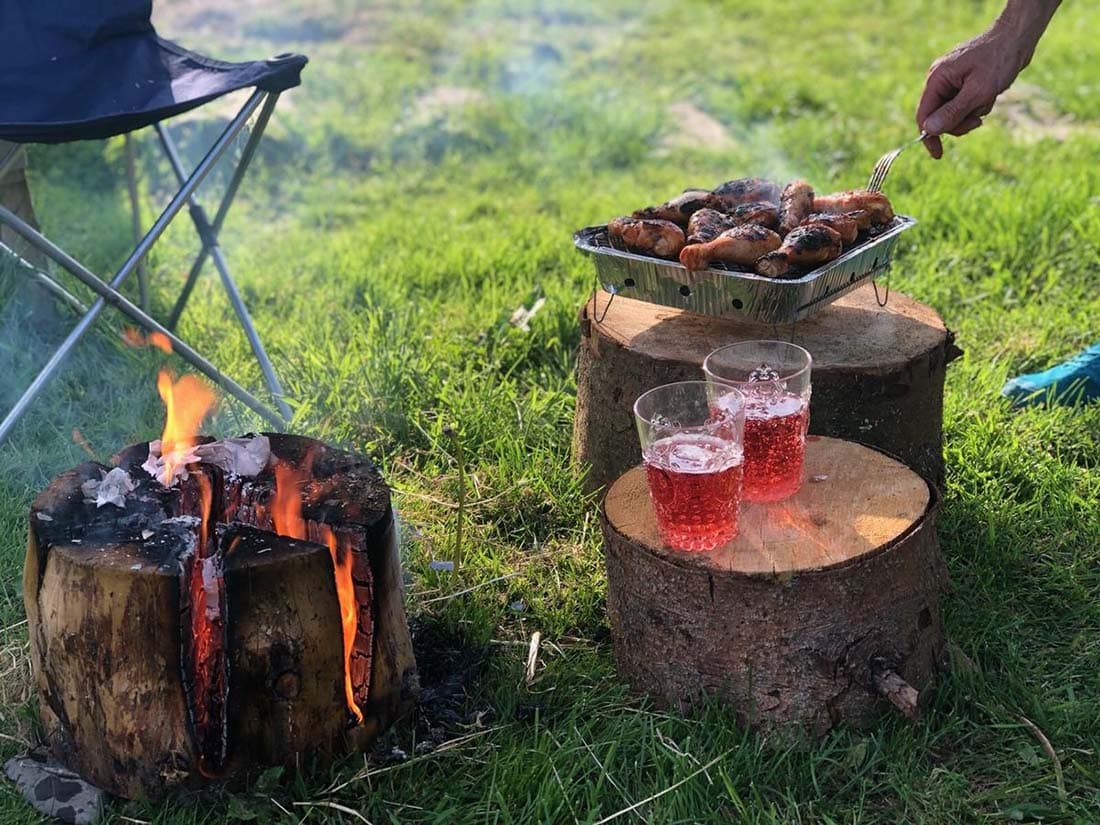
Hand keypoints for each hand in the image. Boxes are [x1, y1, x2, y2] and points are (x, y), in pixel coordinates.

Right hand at [915, 26, 1034, 158]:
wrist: (1017, 37)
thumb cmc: (999, 60)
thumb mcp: (978, 91)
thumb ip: (953, 112)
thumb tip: (929, 130)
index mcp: (937, 80)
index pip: (924, 116)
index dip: (929, 137)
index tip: (938, 155)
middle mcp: (939, 80)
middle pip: (939, 117)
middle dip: (959, 122)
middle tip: (979, 121)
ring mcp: (951, 80)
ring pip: (953, 112)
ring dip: (971, 113)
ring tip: (988, 99)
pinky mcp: (963, 81)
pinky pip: (963, 103)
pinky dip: (977, 104)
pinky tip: (990, 94)